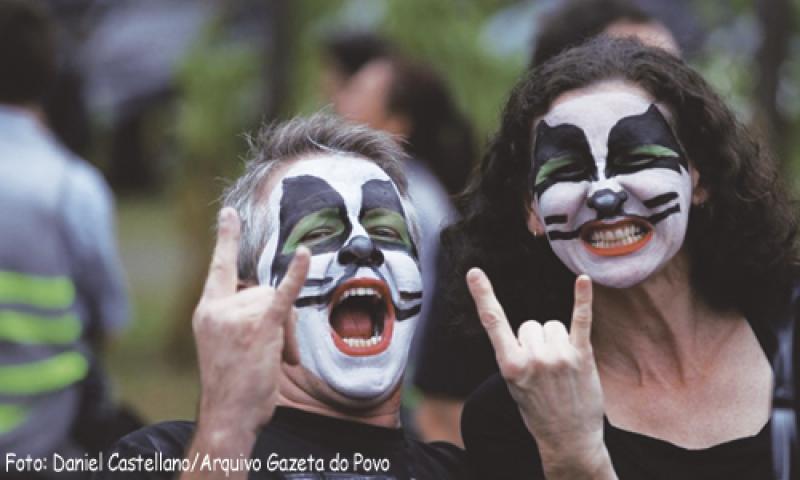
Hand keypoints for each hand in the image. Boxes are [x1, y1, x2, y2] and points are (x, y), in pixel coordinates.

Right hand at [193, 207, 309, 435]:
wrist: (227, 416)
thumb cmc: (231, 384)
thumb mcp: (223, 343)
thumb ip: (239, 316)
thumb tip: (274, 302)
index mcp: (207, 310)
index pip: (219, 268)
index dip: (226, 240)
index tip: (229, 214)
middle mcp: (218, 309)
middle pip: (263, 290)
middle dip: (276, 319)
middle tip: (274, 354)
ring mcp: (237, 317)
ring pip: (278, 302)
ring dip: (286, 333)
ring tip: (277, 361)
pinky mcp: (259, 328)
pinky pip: (283, 296)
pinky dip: (296, 275)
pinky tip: (304, 255)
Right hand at [467, 270, 611, 478]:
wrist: (568, 439)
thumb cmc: (537, 411)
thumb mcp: (513, 386)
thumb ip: (513, 355)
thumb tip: (525, 330)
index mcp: (510, 365)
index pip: (493, 322)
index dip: (483, 295)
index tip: (475, 273)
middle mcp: (533, 357)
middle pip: (530, 324)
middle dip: (534, 341)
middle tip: (542, 370)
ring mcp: (558, 356)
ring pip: (551, 325)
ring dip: (555, 339)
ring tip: (559, 366)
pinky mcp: (581, 356)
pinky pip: (581, 320)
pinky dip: (582, 299)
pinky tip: (583, 281)